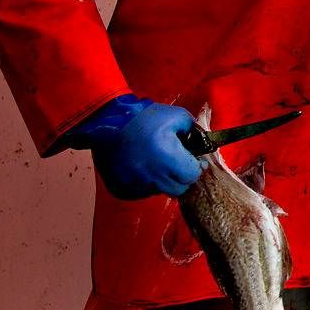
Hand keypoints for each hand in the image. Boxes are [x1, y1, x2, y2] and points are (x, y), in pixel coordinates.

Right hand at [65, 95, 203, 199]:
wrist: (107, 122)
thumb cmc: (143, 117)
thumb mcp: (176, 116)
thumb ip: (194, 129)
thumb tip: (201, 141)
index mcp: (168, 159)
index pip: (192, 176)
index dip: (196, 168)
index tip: (195, 160)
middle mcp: (152, 177)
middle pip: (178, 189)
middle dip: (182, 177)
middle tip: (177, 163)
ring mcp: (135, 185)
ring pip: (159, 191)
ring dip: (162, 180)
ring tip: (156, 162)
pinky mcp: (121, 189)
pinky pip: (140, 193)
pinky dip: (144, 184)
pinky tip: (141, 167)